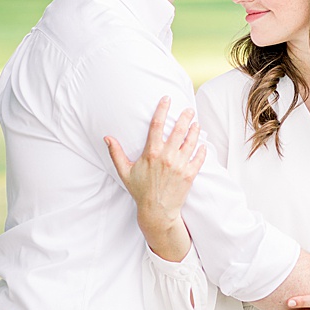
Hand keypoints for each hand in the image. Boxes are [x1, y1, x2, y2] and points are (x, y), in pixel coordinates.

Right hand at [105, 97, 205, 225]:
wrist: (157, 211)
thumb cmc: (140, 190)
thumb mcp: (124, 171)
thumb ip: (116, 153)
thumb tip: (106, 137)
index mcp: (151, 153)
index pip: (157, 124)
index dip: (163, 109)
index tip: (167, 99)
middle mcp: (167, 156)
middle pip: (179, 130)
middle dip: (185, 117)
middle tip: (189, 110)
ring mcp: (180, 165)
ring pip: (191, 141)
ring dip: (195, 130)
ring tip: (196, 124)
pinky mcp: (190, 174)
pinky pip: (199, 157)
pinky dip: (202, 149)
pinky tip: (202, 144)